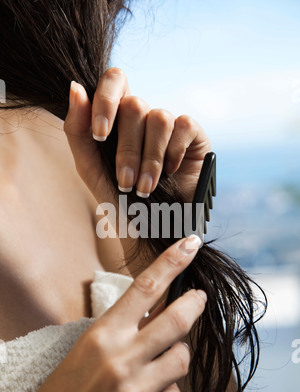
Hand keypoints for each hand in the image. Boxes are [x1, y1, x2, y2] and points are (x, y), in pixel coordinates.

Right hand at [3, 236, 206, 391]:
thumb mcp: (85, 351)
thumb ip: (121, 332)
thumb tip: (155, 315)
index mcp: (102, 335)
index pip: (145, 288)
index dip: (172, 262)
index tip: (191, 244)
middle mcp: (121, 359)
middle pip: (176, 320)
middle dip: (193, 304)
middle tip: (198, 298)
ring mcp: (134, 391)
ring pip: (180, 359)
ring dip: (175, 358)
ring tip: (158, 364)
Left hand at [64, 68, 210, 203]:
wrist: (150, 228)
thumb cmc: (118, 197)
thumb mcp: (89, 167)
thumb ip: (77, 129)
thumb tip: (76, 87)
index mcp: (118, 117)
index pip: (114, 80)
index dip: (106, 100)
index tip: (100, 135)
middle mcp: (144, 116)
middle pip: (135, 105)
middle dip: (127, 150)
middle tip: (125, 182)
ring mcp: (169, 124)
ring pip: (159, 118)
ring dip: (150, 159)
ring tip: (145, 189)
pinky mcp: (192, 134)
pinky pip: (183, 125)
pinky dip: (173, 153)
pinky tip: (170, 172)